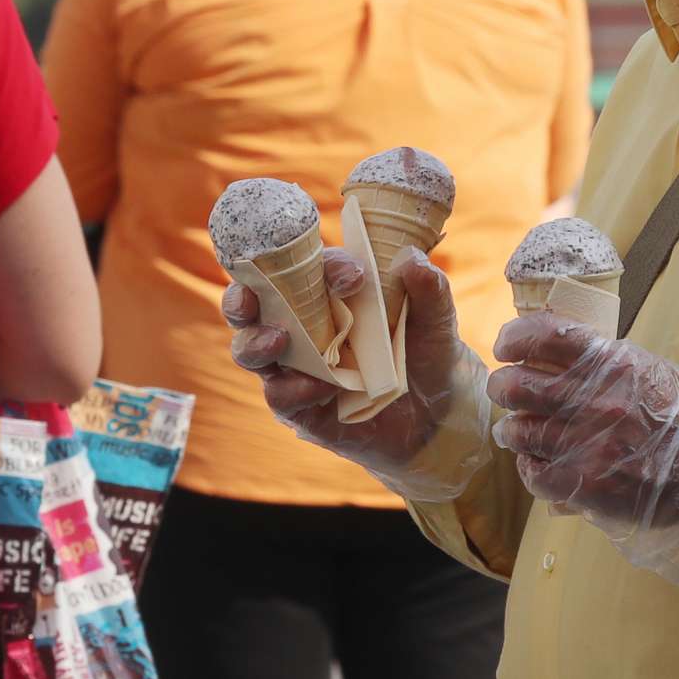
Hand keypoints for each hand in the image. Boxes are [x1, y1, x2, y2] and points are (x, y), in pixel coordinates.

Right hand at [223, 246, 491, 501]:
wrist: (437, 419)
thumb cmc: (428, 357)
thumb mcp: (436, 323)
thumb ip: (429, 290)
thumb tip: (411, 258)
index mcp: (329, 295)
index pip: (306, 269)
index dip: (320, 266)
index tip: (353, 276)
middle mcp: (304, 326)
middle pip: (254, 306)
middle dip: (241, 297)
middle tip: (249, 296)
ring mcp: (298, 368)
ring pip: (252, 351)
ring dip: (255, 343)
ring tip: (278, 342)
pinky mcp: (300, 407)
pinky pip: (280, 396)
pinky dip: (293, 389)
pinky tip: (320, 388)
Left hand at [486, 313, 678, 589]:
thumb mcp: (644, 369)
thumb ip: (598, 363)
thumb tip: (549, 356)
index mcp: (610, 361)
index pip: (543, 335)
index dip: (515, 339)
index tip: (507, 345)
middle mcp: (593, 398)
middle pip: (517, 386)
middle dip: (505, 387)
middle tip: (508, 392)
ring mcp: (586, 444)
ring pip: (518, 431)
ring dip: (512, 430)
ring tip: (516, 432)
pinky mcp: (585, 484)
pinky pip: (534, 473)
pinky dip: (530, 467)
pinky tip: (538, 464)